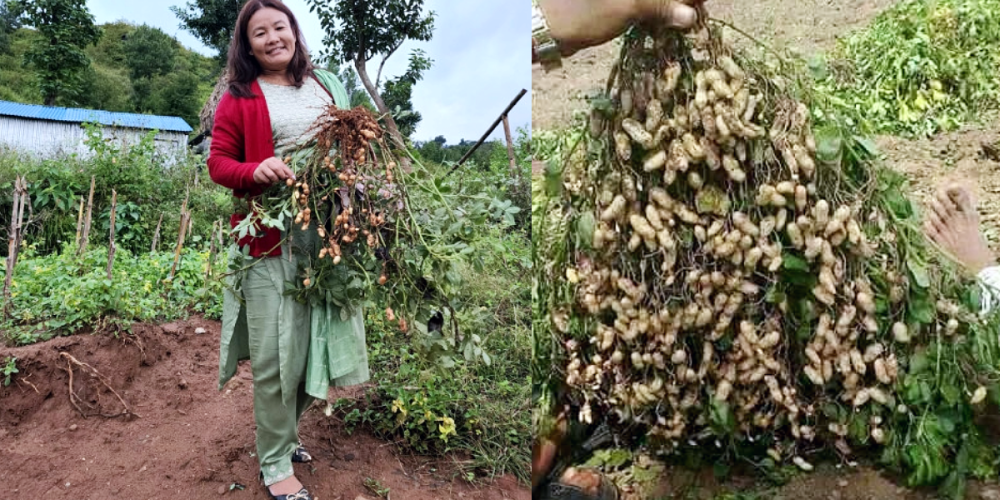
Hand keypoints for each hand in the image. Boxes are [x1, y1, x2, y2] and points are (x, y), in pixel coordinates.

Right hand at [253, 156, 294, 184]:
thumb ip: (284, 172)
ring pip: (272, 175)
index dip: (289, 172)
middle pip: (277, 169)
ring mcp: (262, 167)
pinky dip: (269, 182)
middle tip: (282, 179)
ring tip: (275, 180)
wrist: (257, 172)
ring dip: (275, 180)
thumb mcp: (277, 170)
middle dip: (282, 175)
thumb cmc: (270, 171)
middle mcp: (267, 162)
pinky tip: (268, 181)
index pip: (283, 166)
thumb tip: (293, 178)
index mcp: (274, 160)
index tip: (293, 178)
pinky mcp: (258, 173)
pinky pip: (266, 180)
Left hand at [539, 0, 699, 56]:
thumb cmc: (581, 12)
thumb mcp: (627, 7)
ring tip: (682, 22)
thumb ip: (661, 5)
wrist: (542, 27)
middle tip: (693, 17)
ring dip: (668, 7)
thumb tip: (691, 15)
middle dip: (681, 0)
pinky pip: (642, 4)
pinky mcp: (614, 3)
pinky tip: (664, 24)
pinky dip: (654, 11)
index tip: (699, 5)